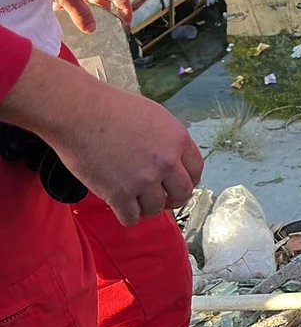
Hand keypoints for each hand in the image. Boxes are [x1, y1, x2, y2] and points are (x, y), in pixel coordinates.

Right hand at [49, 91, 203, 224]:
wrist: (78, 112)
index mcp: (178, 140)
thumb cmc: (111, 108)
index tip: (178, 185)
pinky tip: (123, 209)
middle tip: (162, 199)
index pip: (196, 170)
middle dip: (172, 199)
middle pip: (182, 193)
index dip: (188, 180)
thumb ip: (167, 140)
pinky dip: (128, 217)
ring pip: (156, 208)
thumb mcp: (154, 116)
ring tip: (138, 202)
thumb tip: (171, 159)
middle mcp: (166, 162)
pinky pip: (131, 217)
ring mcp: (143, 179)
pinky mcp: (119, 193)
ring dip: (148, 208)